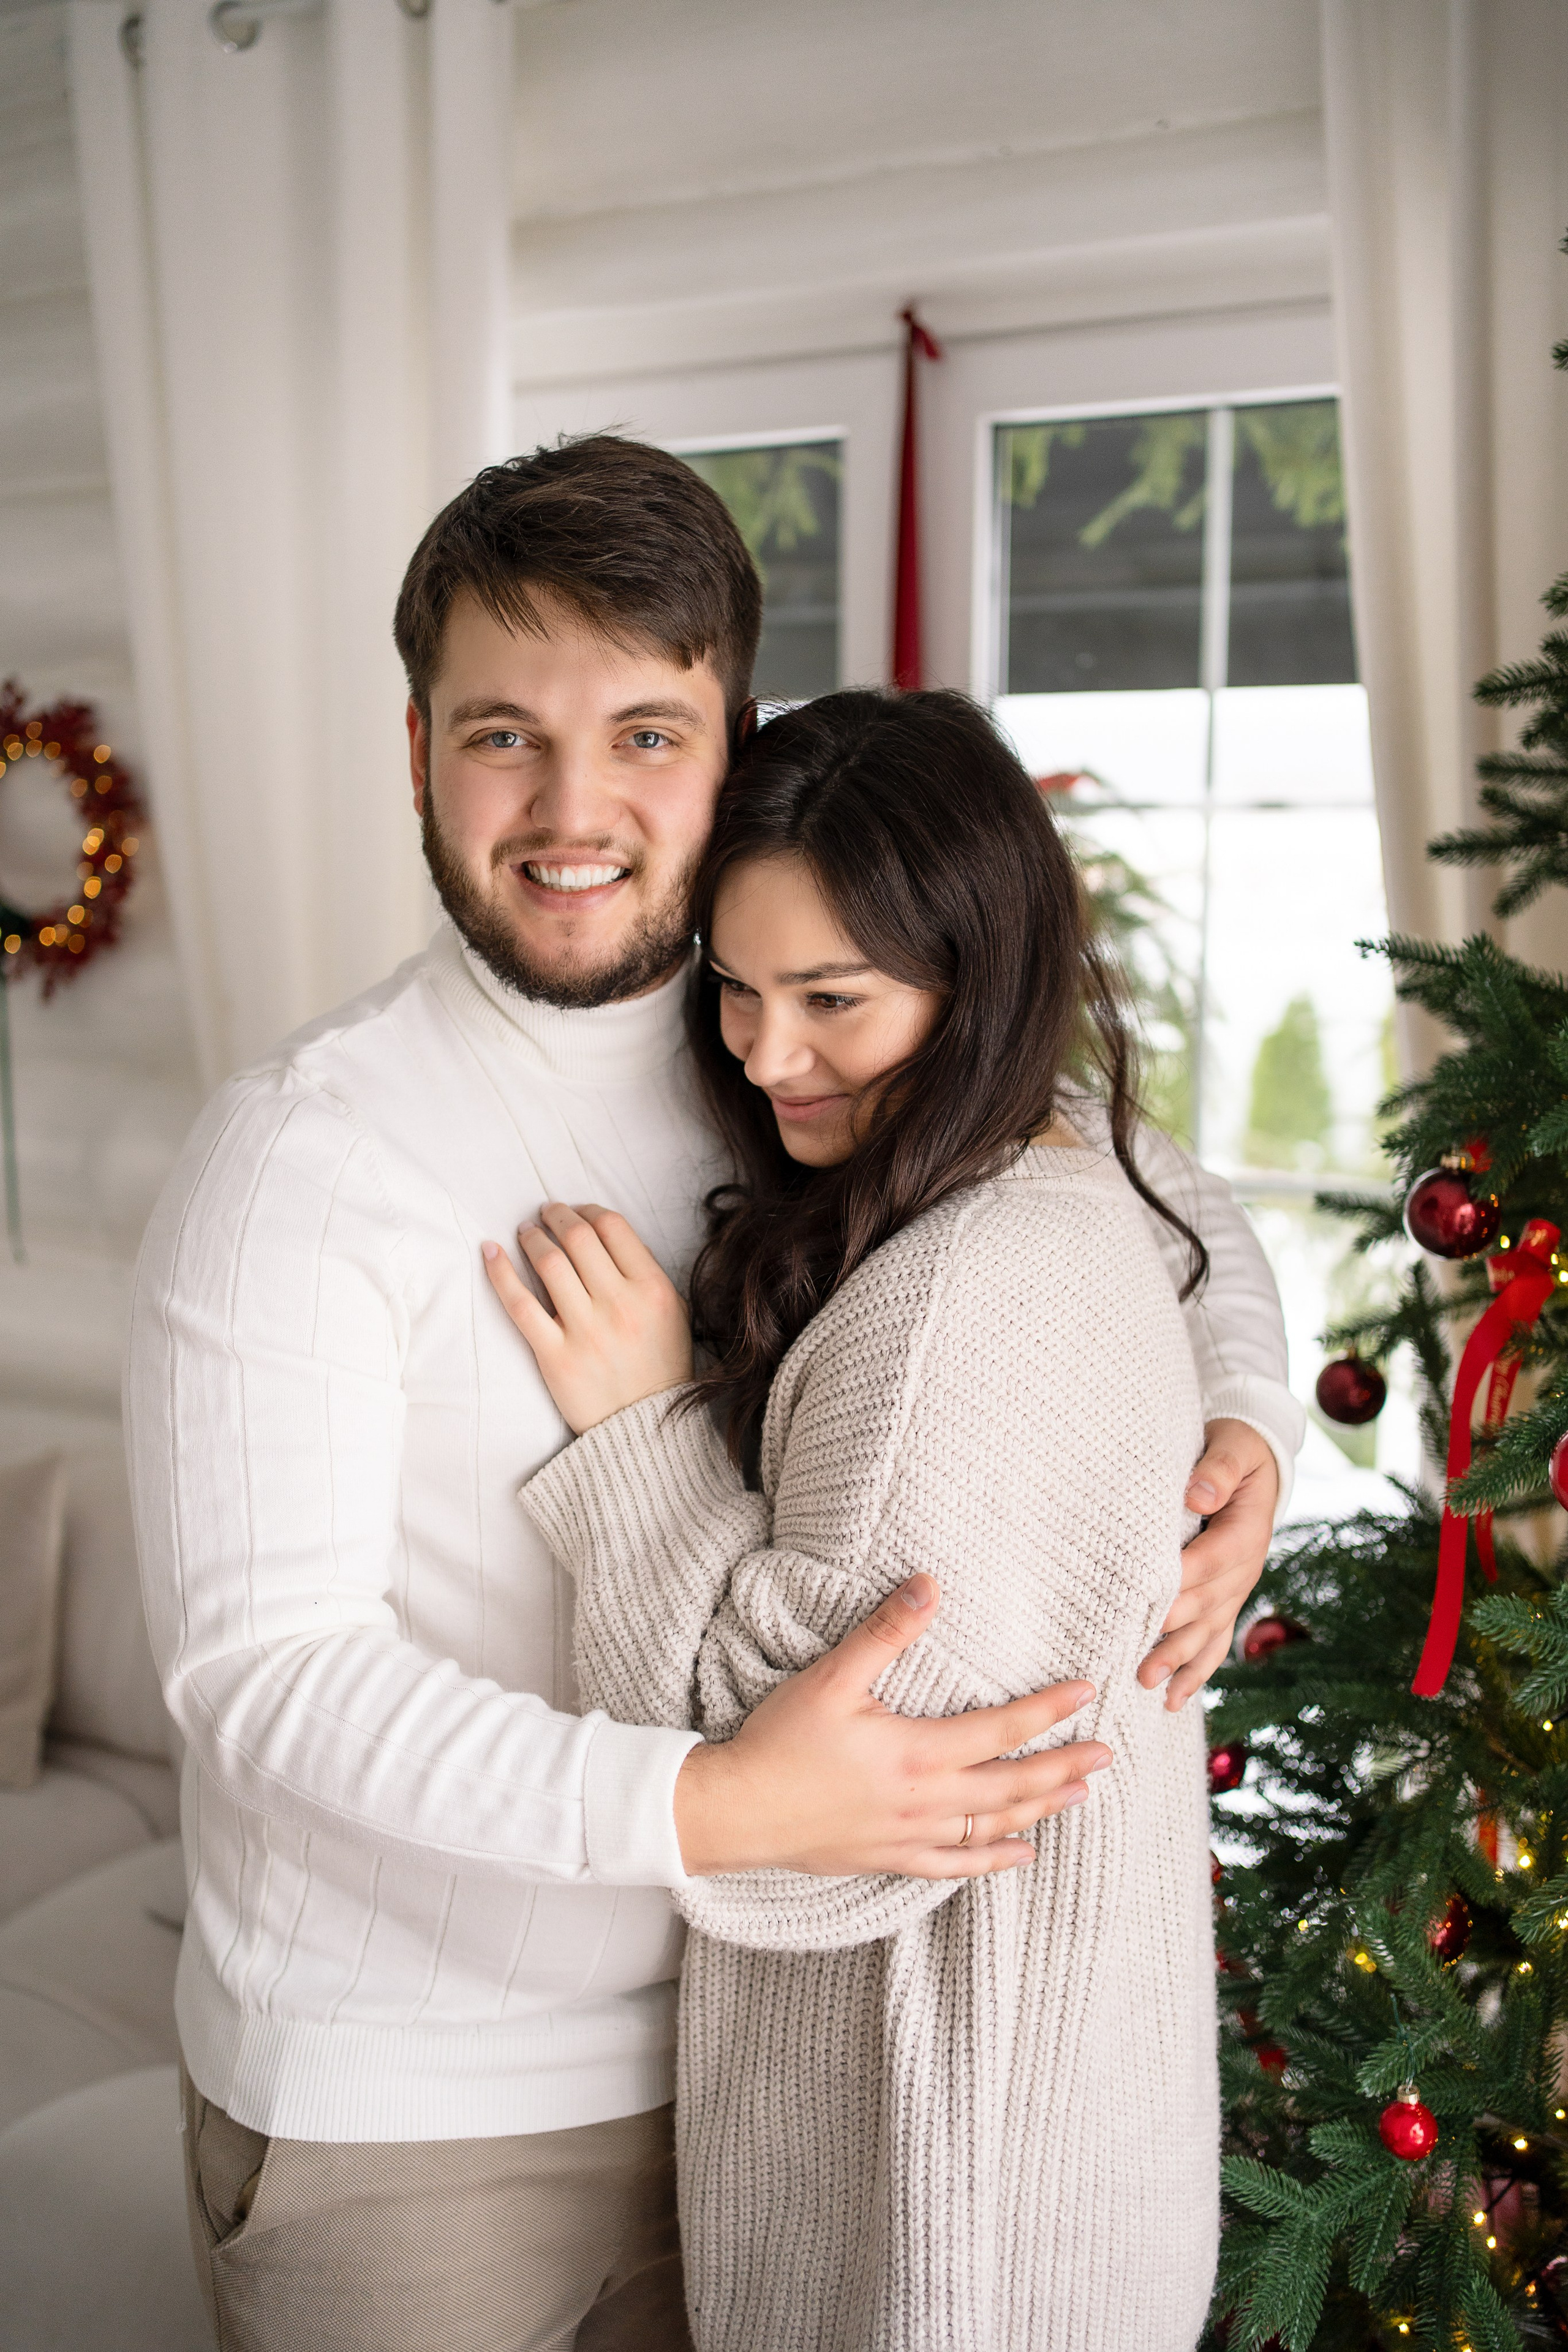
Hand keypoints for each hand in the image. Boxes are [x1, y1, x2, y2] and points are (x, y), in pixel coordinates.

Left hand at [482, 1202, 693, 1433]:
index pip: (614, 1227)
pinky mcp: (554, 1355)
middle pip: (578, 1237)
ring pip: (549, 1263)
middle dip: (557, 1216)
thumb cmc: (659, 1367)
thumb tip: (607, 1235)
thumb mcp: (672, 1314)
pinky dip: (500, 1273)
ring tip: (526, 1232)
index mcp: (653, 1290)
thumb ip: (646, 1274)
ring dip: (532, 1237)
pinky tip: (490, 1252)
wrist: (645, 1429)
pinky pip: (520, 1304)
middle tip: (546, 1213)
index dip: (589, 1209)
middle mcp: (619, 1305)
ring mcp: (585, 1331)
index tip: (577, 1211)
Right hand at [672, 1572, 1111, 1878]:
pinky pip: (955, 1865)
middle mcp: (925, 1800)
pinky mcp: (889, 1858)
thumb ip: (884, 1633)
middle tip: (1106, 1755)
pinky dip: (992, 1860)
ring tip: (1079, 1796)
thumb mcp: (831, 1678)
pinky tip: (1021, 1854)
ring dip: (1039, 1809)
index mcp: (917, 1752)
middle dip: (1062, 1767)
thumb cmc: (780, 1741)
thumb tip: (928, 1585)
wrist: (735, 1811)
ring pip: (991, 1825)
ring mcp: (909, 1835)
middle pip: (1011, 1784)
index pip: (1001, 1729)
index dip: (1047, 1710)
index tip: (1086, 1693)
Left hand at [1137, 1417, 1279, 1710]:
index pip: (1212, 1560)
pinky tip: (1173, 1700)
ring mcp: (1236, 1588)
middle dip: (1174, 1634)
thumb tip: (1198, 1495)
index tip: (1151, 1603)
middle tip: (1141, 1660)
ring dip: (1180, 1661)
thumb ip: (1216, 1471)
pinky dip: (1195, 1671)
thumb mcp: (1231, 1446)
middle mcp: (1245, 1568)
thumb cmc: (1235, 1449)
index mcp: (1246, 1530)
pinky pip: (1215, 1640)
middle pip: (1208, 1605)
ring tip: (1149, 1685)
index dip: (1183, 1582)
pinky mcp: (1227, 1599)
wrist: (1256, 1460)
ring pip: (1210, 1631)